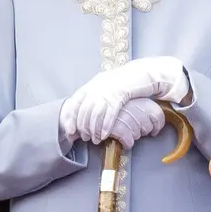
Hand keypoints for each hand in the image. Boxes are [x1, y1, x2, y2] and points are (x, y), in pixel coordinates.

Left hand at [61, 57, 188, 142]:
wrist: (140, 72)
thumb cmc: (123, 82)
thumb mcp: (105, 86)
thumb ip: (94, 96)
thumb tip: (84, 114)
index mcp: (91, 84)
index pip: (74, 102)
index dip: (70, 118)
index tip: (70, 131)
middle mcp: (97, 87)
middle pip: (84, 110)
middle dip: (83, 127)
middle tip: (84, 138)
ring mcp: (108, 90)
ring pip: (95, 113)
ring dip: (94, 129)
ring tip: (96, 139)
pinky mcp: (119, 94)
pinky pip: (110, 113)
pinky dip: (106, 126)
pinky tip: (105, 135)